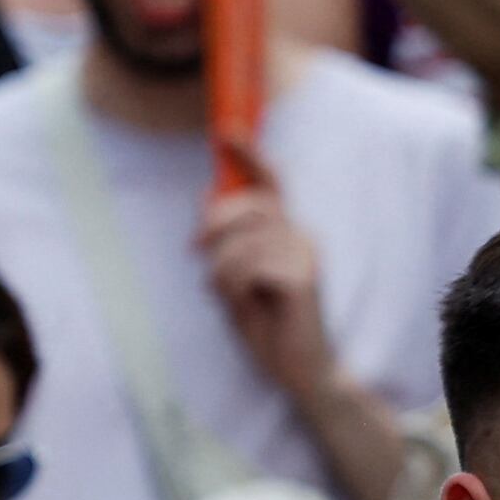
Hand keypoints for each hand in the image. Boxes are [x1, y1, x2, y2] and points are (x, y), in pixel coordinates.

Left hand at [197, 167, 336, 403]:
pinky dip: (235, 289)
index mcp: (285, 231)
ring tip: (232, 295)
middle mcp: (300, 235)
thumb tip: (207, 193)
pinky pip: (247, 268)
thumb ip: (226, 239)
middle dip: (212, 226)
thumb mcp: (235, 275)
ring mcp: (304, 254)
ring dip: (220, 271)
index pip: (269, 183)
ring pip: (239, 241)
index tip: (224, 132)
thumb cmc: (266, 322)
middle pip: (246, 205)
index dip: (249, 155)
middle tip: (195, 250)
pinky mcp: (302, 276)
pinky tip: (251, 306)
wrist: (298, 368)